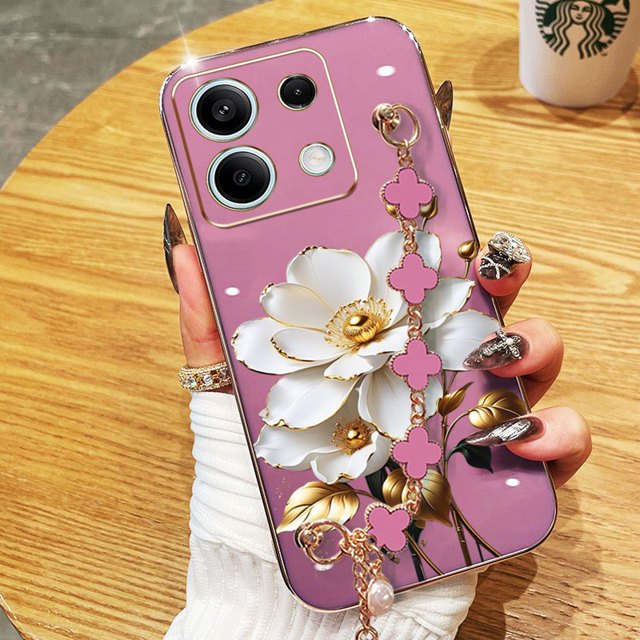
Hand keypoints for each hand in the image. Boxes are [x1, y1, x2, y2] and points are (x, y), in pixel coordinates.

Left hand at [170, 230, 590, 487]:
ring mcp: (462, 431)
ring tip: (503, 346)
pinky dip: (556, 433)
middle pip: (475, 309)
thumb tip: (184, 245)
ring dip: (531, 342)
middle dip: (493, 272)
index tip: (427, 196)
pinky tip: (522, 433)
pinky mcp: (492, 487)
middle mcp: (420, 382)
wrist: (283, 610)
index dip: (423, 235)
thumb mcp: (223, 407)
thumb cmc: (250, 508)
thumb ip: (210, 327)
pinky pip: (549, 451)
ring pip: (524, 366)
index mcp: (363, 354)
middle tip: (484, 256)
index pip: (404, 279)